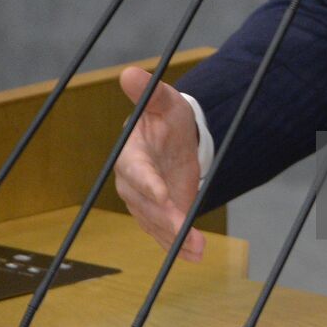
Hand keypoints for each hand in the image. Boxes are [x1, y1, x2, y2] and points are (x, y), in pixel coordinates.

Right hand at [113, 66, 205, 261]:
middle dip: (165, 218)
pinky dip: (180, 245)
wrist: (175, 138)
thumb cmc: (165, 116)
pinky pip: (167, 233)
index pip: (136, 172)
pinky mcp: (159, 215)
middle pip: (146, 205)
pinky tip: (195, 254)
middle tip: (183, 228)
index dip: (147, 184)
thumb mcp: (164, 101)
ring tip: (197, 248)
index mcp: (131, 155)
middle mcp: (133, 184)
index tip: (160, 195)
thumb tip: (130, 72)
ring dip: (176, 237)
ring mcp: (145, 203)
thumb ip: (149, 92)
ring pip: (158, 224)